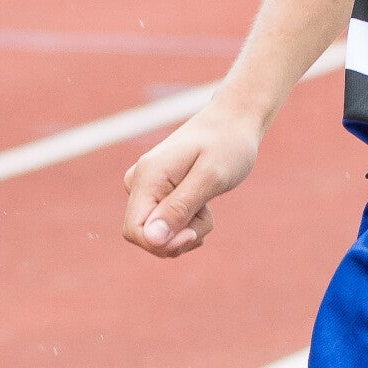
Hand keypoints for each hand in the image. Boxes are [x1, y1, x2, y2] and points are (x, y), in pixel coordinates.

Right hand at [122, 101, 261, 259]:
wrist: (232, 122)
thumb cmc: (226, 145)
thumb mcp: (210, 178)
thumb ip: (180, 209)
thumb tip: (152, 239)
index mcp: (147, 177)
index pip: (135, 231)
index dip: (163, 244)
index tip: (194, 235)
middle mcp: (139, 182)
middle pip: (147, 237)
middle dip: (180, 238)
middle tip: (207, 216)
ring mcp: (145, 189)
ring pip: (160, 235)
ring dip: (189, 231)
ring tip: (208, 207)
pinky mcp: (156, 195)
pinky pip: (167, 227)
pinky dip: (189, 225)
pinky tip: (203, 207)